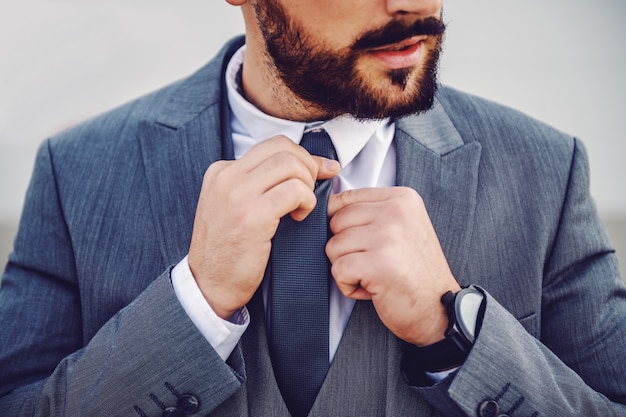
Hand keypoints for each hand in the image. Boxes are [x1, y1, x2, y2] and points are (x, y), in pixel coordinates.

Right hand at [188, 136, 340, 318]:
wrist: (208, 285)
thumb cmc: (229, 251)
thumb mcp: (236, 207)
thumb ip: (262, 184)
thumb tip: (316, 166)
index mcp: (221, 171)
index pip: (272, 146)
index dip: (304, 156)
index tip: (322, 171)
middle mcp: (226, 177)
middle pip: (283, 148)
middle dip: (308, 166)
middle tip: (309, 193)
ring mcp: (237, 195)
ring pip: (290, 164)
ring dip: (307, 185)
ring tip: (301, 208)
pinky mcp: (251, 216)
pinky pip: (294, 191)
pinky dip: (306, 202)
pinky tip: (298, 218)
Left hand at [326, 186, 460, 345]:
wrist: (439, 309)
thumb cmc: (414, 272)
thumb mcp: (401, 228)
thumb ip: (371, 213)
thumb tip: (325, 210)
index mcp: (401, 198)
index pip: (345, 198)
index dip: (339, 224)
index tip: (358, 244)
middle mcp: (396, 211)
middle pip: (336, 222)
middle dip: (344, 249)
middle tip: (371, 264)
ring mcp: (388, 236)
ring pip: (333, 246)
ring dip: (347, 268)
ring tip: (374, 276)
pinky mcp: (379, 263)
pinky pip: (338, 269)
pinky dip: (348, 286)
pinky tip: (372, 289)